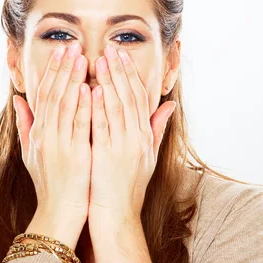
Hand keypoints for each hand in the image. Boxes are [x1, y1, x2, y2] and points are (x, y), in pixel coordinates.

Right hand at [13, 42, 91, 231]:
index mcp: (38, 133)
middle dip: (62, 69)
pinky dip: (82, 106)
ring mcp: (59, 145)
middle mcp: (46, 136)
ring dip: (73, 80)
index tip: (61, 52)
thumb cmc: (49, 183)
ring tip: (82, 58)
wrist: (59, 211)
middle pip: (53, 95)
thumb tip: (19, 99)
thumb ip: (26, 124)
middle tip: (72, 45)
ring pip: (64, 106)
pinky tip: (88, 89)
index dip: (52, 72)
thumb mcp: (32, 153)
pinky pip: (78, 126)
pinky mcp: (74, 155)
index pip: (43, 95)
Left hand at [88, 44, 175, 221]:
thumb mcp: (148, 156)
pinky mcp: (107, 156)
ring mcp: (123, 147)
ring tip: (99, 60)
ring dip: (108, 82)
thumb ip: (157, 129)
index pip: (139, 98)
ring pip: (117, 107)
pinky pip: (103, 127)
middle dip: (120, 71)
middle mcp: (137, 139)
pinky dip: (99, 107)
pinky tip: (92, 90)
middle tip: (110, 48)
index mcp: (144, 137)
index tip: (121, 55)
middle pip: (129, 97)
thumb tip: (170, 105)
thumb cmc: (129, 186)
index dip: (130, 74)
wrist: (118, 214)